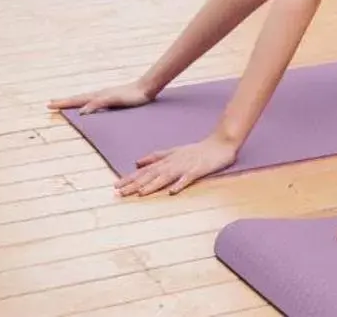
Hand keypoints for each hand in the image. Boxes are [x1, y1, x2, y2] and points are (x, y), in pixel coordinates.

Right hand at [48, 81, 153, 114]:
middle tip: (51, 103)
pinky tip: (88, 106)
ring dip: (73, 101)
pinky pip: (93, 101)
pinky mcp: (112, 98)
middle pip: (78, 98)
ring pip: (85, 98)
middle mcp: (99, 94)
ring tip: (65, 103)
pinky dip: (85, 103)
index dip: (63, 103)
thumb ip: (99, 104)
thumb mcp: (114, 100)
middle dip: (64, 101)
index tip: (49, 105)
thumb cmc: (132, 96)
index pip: (76, 100)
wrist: (146, 88)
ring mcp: (105, 95)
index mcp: (98, 96)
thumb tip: (82, 111)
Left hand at [114, 134, 238, 196]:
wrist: (221, 143)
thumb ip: (156, 156)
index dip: (130, 178)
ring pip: (166, 176)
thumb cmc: (197, 150)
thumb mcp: (174, 151)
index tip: (115, 187)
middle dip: (136, 183)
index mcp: (167, 159)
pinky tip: (172, 191)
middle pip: (152, 174)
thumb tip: (137, 162)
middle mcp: (173, 162)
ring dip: (153, 185)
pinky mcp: (199, 170)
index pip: (145, 170)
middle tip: (120, 192)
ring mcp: (186, 166)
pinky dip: (180, 184)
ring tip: (140, 193)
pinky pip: (188, 178)